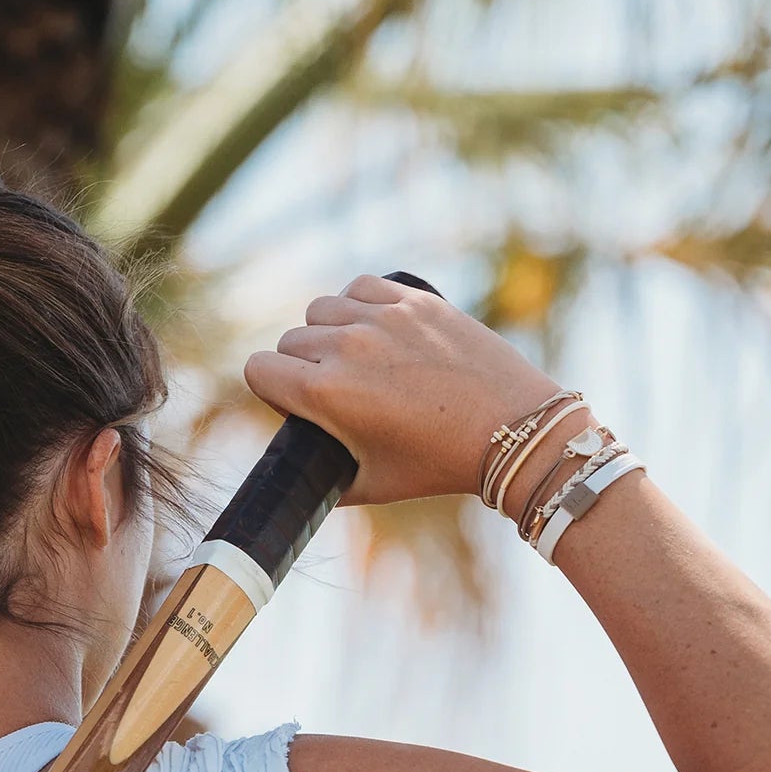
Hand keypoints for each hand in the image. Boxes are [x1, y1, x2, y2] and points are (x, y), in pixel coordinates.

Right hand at [243, 275, 563, 505]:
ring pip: (320, 309)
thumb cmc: (438, 464)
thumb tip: (296, 474)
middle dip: (301, 366)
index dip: (270, 389)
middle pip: (289, 341)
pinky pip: (359, 287)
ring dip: (327, 331)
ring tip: (355, 357)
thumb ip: (321, 478)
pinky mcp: (413, 300)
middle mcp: (346, 348)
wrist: (513, 431)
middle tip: (335, 390)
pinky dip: (359, 305)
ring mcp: (381, 318)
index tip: (294, 403)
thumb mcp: (371, 484)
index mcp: (326, 395)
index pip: (257, 369)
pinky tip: (375, 328)